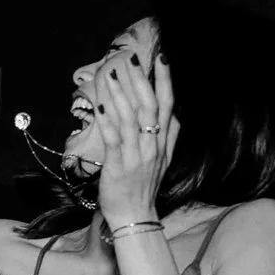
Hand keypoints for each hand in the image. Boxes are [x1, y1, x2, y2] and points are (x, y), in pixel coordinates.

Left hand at [89, 42, 177, 226]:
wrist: (136, 216)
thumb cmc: (145, 187)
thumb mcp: (165, 159)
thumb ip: (170, 135)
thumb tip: (174, 112)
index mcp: (164, 142)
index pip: (168, 106)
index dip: (166, 81)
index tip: (162, 58)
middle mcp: (153, 146)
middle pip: (150, 107)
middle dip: (142, 81)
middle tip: (133, 59)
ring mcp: (137, 156)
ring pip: (130, 119)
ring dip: (121, 95)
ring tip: (112, 74)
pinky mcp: (119, 166)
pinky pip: (113, 139)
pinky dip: (107, 121)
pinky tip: (100, 105)